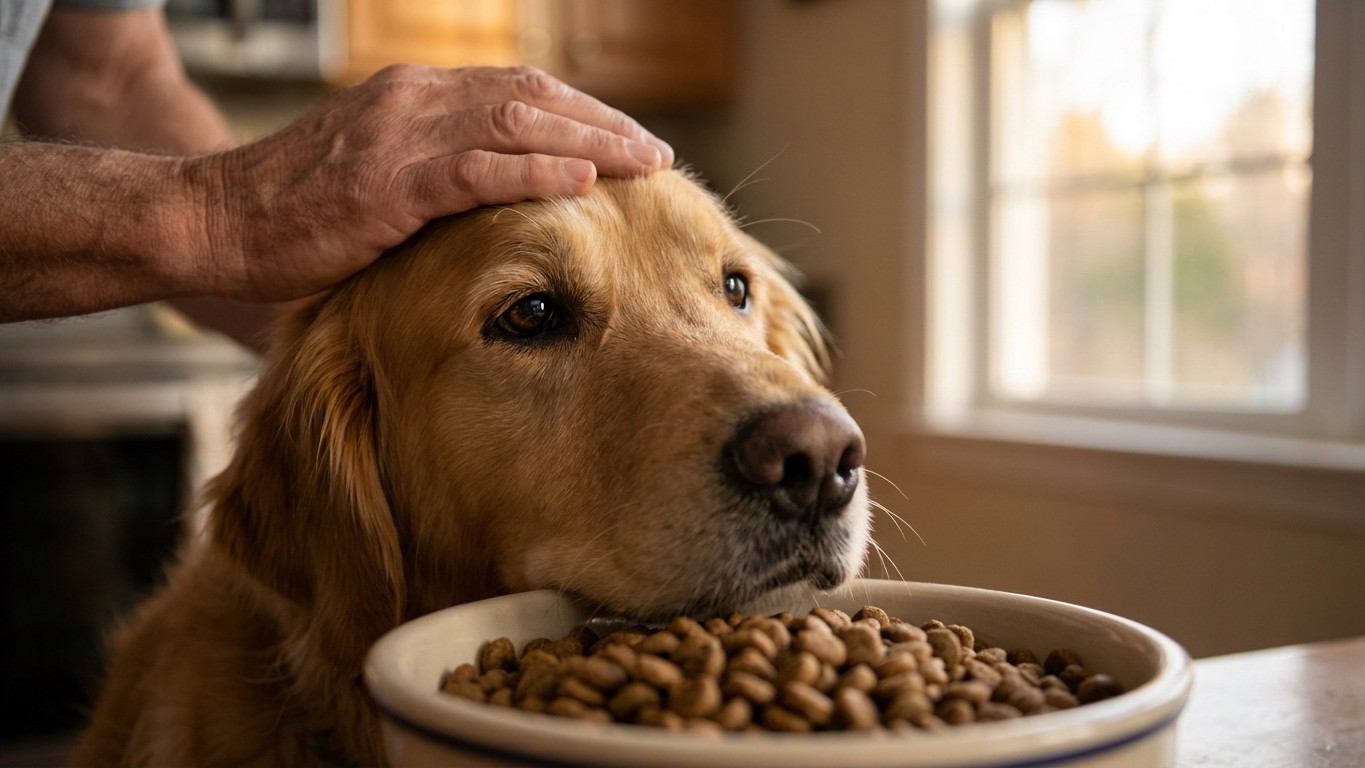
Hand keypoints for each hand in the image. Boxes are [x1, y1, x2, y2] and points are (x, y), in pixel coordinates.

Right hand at [189, 65, 674, 301]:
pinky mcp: (387, 183)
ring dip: (589, 144)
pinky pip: (477, 170)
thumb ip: (433, 168)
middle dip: (604, 124)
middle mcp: (415, 101)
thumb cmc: (294, 207)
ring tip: (643, 166)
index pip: (519, 90)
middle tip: (658, 153)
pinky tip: (580, 184)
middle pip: (534, 98)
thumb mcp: (374, 171)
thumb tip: (494, 193)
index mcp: (415, 95)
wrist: (216, 220)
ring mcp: (401, 137)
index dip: (582, 113)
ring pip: (519, 125)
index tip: (629, 140)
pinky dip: (535, 173)